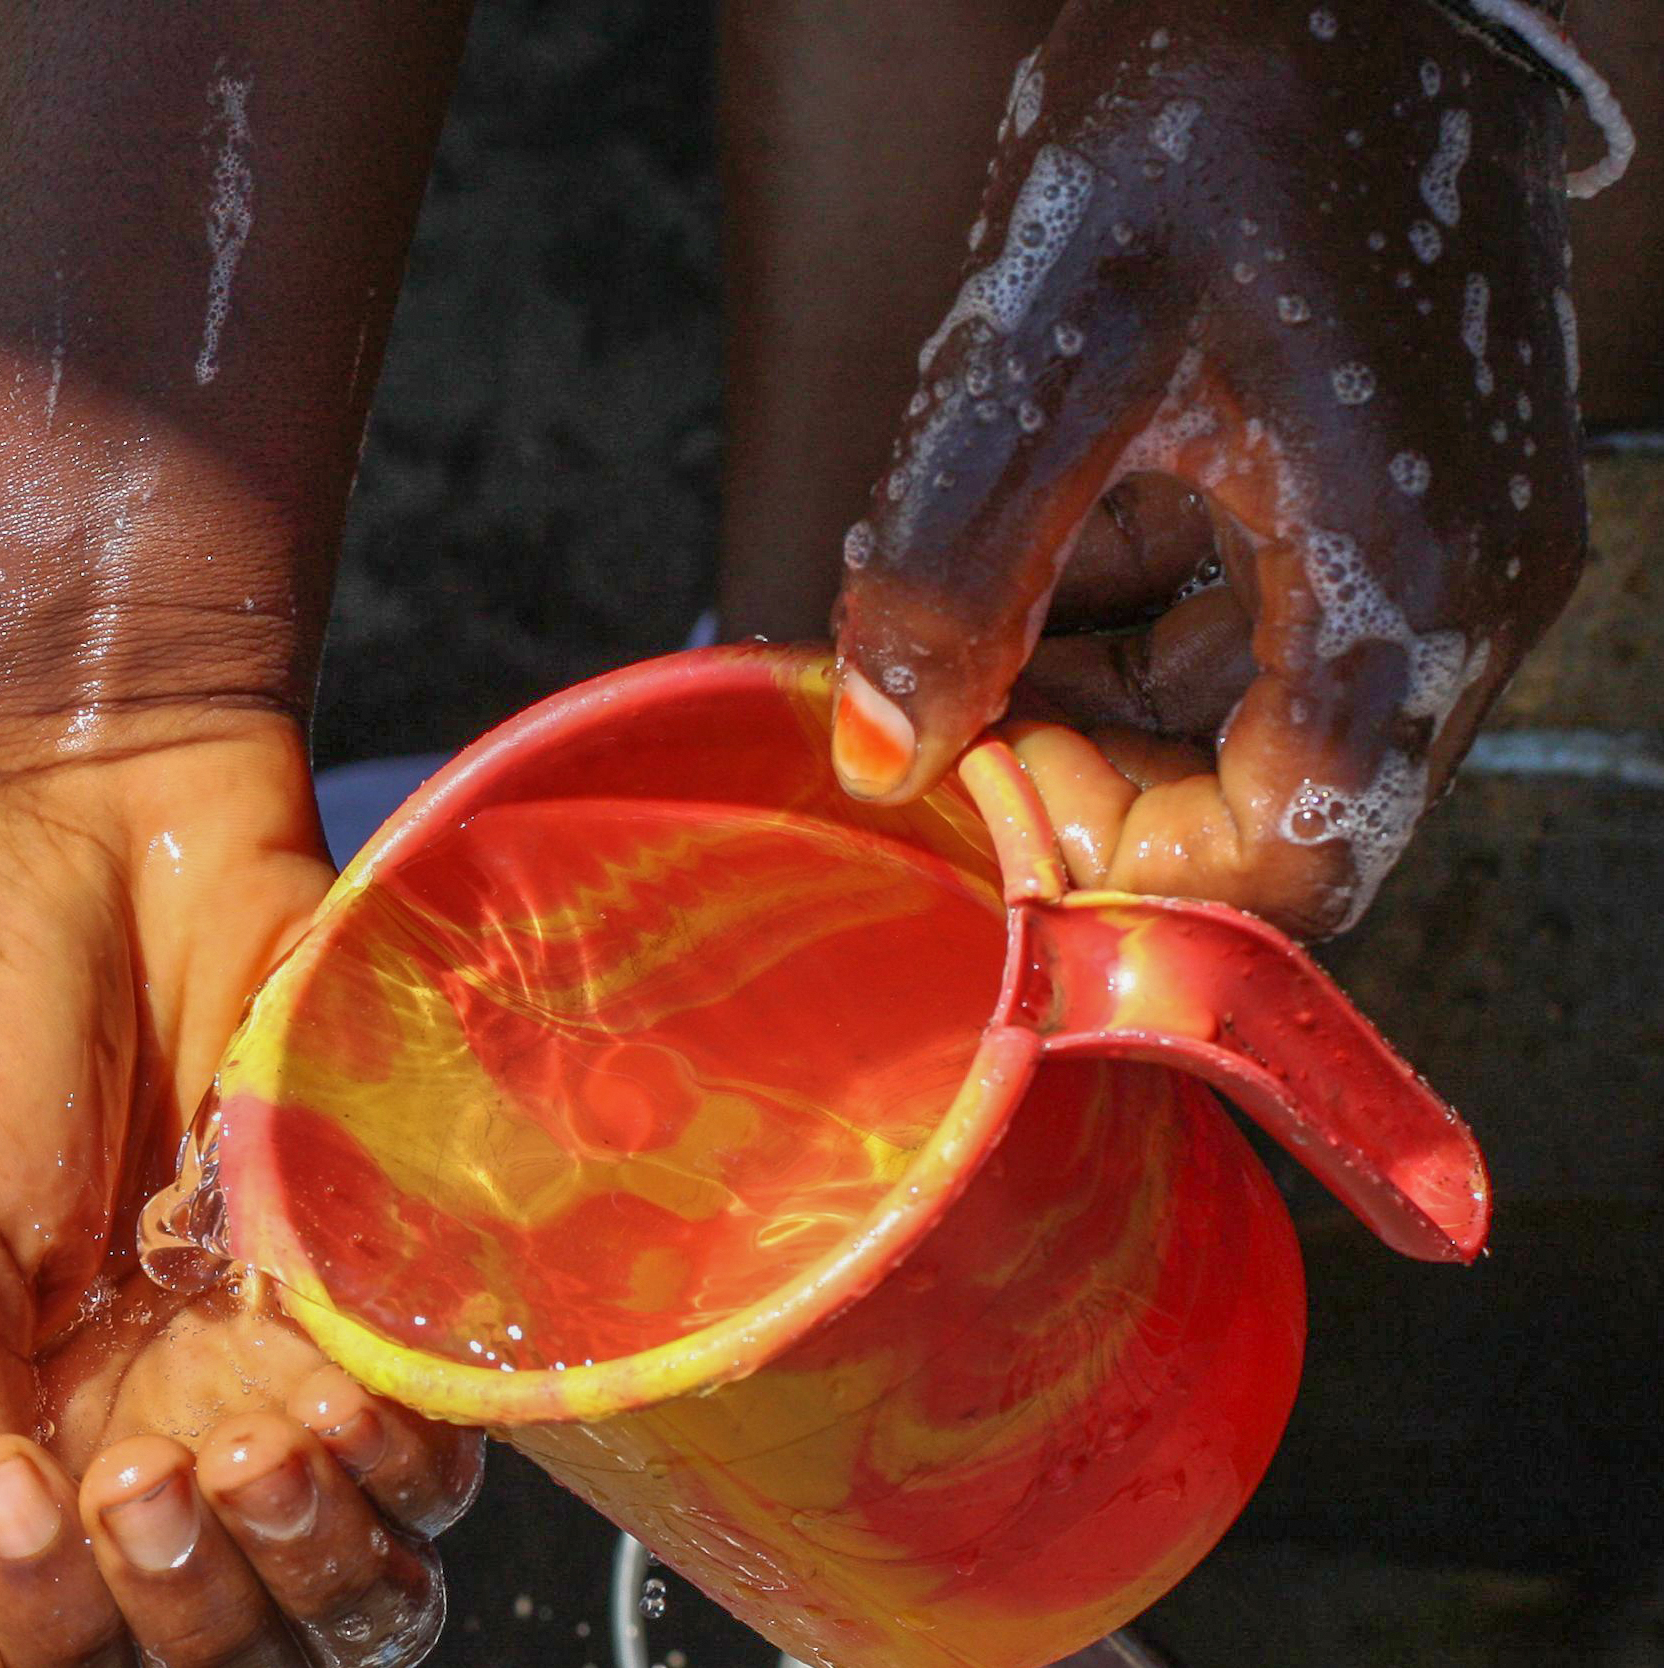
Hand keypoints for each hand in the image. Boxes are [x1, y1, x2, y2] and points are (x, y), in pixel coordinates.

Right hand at [0, 706, 482, 1667]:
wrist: (91, 813)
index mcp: (23, 1457)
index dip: (69, 1644)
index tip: (32, 1484)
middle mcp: (164, 1443)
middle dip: (210, 1626)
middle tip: (158, 1468)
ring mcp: (283, 1373)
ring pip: (365, 1600)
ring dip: (319, 1563)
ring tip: (263, 1432)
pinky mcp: (386, 1290)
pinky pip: (443, 1463)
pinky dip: (407, 1463)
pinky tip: (338, 1379)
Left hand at [832, 0, 1586, 936]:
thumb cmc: (1226, 105)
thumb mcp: (1052, 338)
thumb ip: (959, 567)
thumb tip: (886, 751)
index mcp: (1410, 582)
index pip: (1292, 870)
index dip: (1123, 886)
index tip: (983, 817)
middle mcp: (1457, 599)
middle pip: (1270, 822)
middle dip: (1093, 805)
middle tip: (947, 733)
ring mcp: (1434, 556)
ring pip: (1249, 741)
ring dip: (1096, 727)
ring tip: (966, 647)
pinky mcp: (1384, 513)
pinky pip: (1249, 647)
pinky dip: (1129, 645)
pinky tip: (1031, 576)